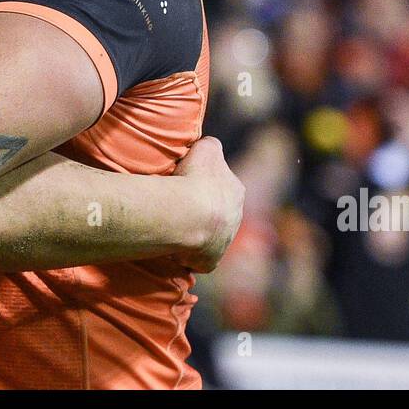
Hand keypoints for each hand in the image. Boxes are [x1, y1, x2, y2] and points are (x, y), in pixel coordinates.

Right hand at [173, 137, 244, 272]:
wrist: (189, 215)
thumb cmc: (196, 178)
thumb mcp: (207, 147)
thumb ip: (211, 146)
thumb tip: (209, 147)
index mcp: (236, 191)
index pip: (221, 186)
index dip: (203, 185)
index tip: (188, 184)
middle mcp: (236, 218)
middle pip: (217, 214)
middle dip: (202, 211)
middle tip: (179, 207)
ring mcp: (224, 243)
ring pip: (208, 236)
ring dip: (194, 232)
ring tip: (173, 226)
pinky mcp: (210, 262)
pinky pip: (197, 258)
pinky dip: (186, 254)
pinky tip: (172, 246)